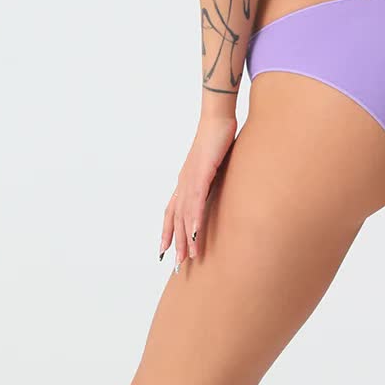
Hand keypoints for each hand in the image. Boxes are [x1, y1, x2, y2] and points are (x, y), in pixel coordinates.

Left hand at [160, 113, 237, 271]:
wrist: (217, 119)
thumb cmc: (218, 137)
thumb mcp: (215, 163)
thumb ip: (214, 179)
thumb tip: (219, 188)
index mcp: (186, 181)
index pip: (172, 211)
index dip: (168, 231)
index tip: (166, 250)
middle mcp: (183, 183)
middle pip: (175, 219)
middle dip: (176, 243)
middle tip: (176, 266)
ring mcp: (190, 180)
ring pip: (184, 216)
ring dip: (185, 239)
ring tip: (187, 258)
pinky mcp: (200, 175)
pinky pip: (196, 204)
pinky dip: (194, 222)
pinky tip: (195, 236)